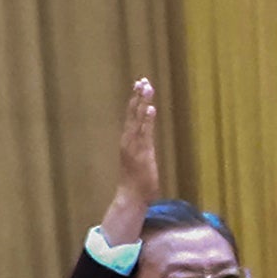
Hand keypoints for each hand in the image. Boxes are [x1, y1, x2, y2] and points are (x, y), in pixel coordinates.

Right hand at [100, 75, 162, 245]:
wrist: (132, 197)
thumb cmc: (137, 182)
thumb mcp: (140, 161)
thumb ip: (143, 148)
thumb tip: (148, 140)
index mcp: (127, 141)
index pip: (131, 116)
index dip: (135, 101)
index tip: (139, 85)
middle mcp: (128, 140)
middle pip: (132, 113)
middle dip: (138, 96)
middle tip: (142, 80)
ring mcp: (134, 145)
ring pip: (137, 119)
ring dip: (142, 102)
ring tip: (146, 87)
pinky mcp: (142, 152)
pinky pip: (145, 132)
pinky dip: (146, 119)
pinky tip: (150, 108)